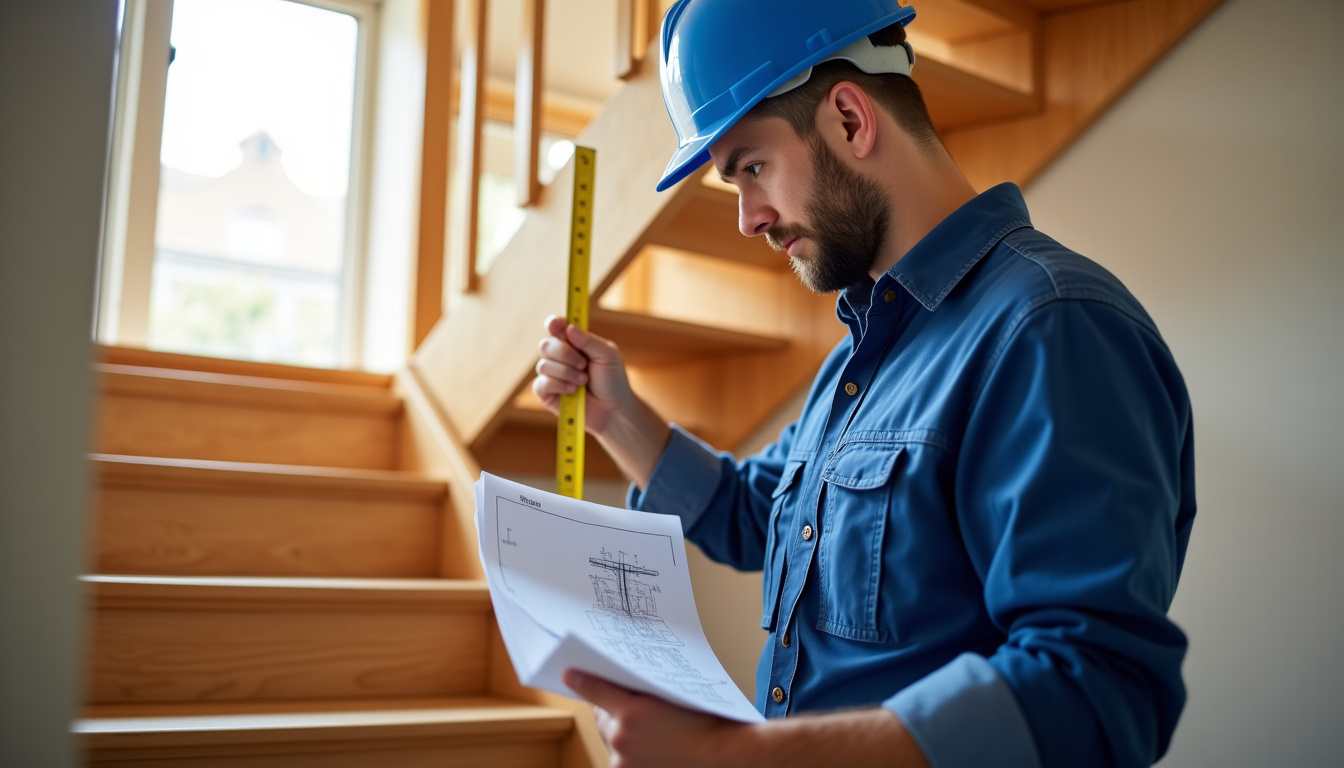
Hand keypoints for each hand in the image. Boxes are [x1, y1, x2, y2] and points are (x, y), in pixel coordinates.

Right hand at [533, 314, 633, 437]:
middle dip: (565, 353)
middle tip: (583, 364)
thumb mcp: (607, 355)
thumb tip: (568, 328)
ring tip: (584, 381)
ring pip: (543, 365)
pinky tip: (573, 391)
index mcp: (573, 342)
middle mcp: (559, 356)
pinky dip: (559, 385)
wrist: (614, 409)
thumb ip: (589, 341)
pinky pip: (541, 384)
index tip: (557, 325)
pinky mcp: (547, 393)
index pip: (555, 327)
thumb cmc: (613, 380)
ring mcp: (551, 374)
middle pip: (545, 344)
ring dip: (566, 372)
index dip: (553, 324)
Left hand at [563, 669, 737, 767]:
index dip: (582, 680)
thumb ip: (642, 691)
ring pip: (611, 740)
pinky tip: (650, 750)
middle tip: (630, 706)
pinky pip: (620, 758)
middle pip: (602, 717)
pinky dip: (629, 754)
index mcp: (631, 712)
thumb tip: (623, 686)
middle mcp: (621, 738)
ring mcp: (623, 761)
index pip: (596, 690)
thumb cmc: (704, 722)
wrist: (721, 757)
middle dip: (612, 711)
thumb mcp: (673, 695)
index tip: (568, 673)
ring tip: (649, 733)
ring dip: (621, 735)